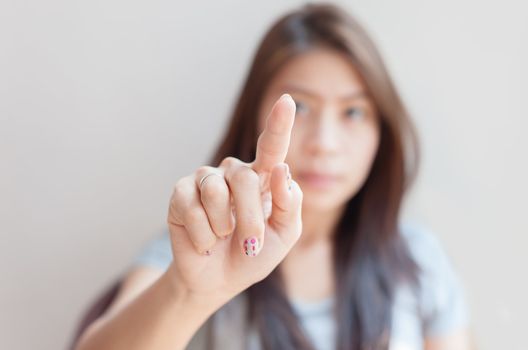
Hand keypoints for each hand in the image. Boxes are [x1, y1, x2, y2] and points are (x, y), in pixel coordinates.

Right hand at [166, 94, 302, 300]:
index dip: (279, 124)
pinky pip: (191, 206)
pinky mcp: (181, 192)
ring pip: (216, 191)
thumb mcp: (284, 235)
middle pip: (244, 179)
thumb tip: (280, 169)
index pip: (272, 148)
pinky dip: (202, 234)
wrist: (218, 279)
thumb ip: (290, 205)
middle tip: (250, 244)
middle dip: (250, 219)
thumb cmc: (254, 254)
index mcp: (262, 178)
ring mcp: (205, 179)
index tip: (287, 101)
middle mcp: (234, 172)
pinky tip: (203, 239)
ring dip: (223, 227)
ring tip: (222, 237)